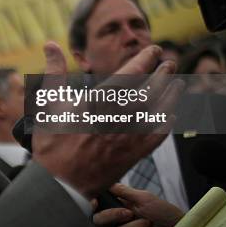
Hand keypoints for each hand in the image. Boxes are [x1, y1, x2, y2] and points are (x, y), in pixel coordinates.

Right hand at [32, 42, 184, 198]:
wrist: (60, 181)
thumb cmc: (53, 141)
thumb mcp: (47, 102)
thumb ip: (53, 71)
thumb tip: (50, 44)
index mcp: (99, 101)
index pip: (131, 73)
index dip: (146, 59)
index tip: (155, 50)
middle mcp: (119, 116)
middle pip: (150, 90)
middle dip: (163, 75)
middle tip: (171, 64)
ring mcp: (129, 137)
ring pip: (158, 112)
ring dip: (170, 96)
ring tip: (178, 84)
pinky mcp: (134, 155)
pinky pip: (158, 137)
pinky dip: (167, 124)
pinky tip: (172, 116)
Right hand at [92, 184, 183, 226]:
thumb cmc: (164, 211)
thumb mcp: (144, 197)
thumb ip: (124, 191)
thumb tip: (107, 182)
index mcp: (120, 204)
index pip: (99, 204)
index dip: (92, 203)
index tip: (94, 202)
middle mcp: (119, 218)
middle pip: (100, 219)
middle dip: (113, 215)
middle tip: (129, 213)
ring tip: (148, 223)